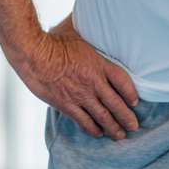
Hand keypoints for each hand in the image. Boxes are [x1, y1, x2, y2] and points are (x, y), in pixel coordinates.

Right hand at [18, 14, 138, 139]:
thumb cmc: (54, 42)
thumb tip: (99, 33)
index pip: (123, 80)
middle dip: (126, 117)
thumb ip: (92, 43)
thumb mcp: (80, 36)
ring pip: (102, 115)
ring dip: (113, 127)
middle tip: (134, 126)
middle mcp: (92, 82)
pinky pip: (83, 120)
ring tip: (120, 135)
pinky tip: (99, 133)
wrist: (33, 54)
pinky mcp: (66, 104)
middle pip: (116, 103)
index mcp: (98, 64)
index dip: (131, 92)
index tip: (135, 101)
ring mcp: (79, 95)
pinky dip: (93, 128)